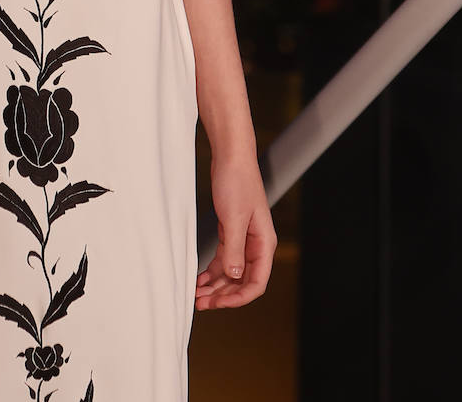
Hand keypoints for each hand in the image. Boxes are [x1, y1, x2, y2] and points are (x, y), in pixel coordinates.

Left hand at [195, 150, 276, 310]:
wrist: (231, 156)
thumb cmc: (237, 181)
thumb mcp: (234, 217)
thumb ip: (234, 248)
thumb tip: (234, 276)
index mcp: (264, 244)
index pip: (257, 282)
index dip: (238, 298)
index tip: (218, 304)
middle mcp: (256, 245)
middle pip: (242, 281)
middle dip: (223, 295)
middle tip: (201, 303)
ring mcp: (244, 239)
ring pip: (231, 272)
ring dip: (216, 285)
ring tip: (197, 294)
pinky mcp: (231, 231)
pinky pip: (224, 258)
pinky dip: (213, 270)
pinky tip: (200, 278)